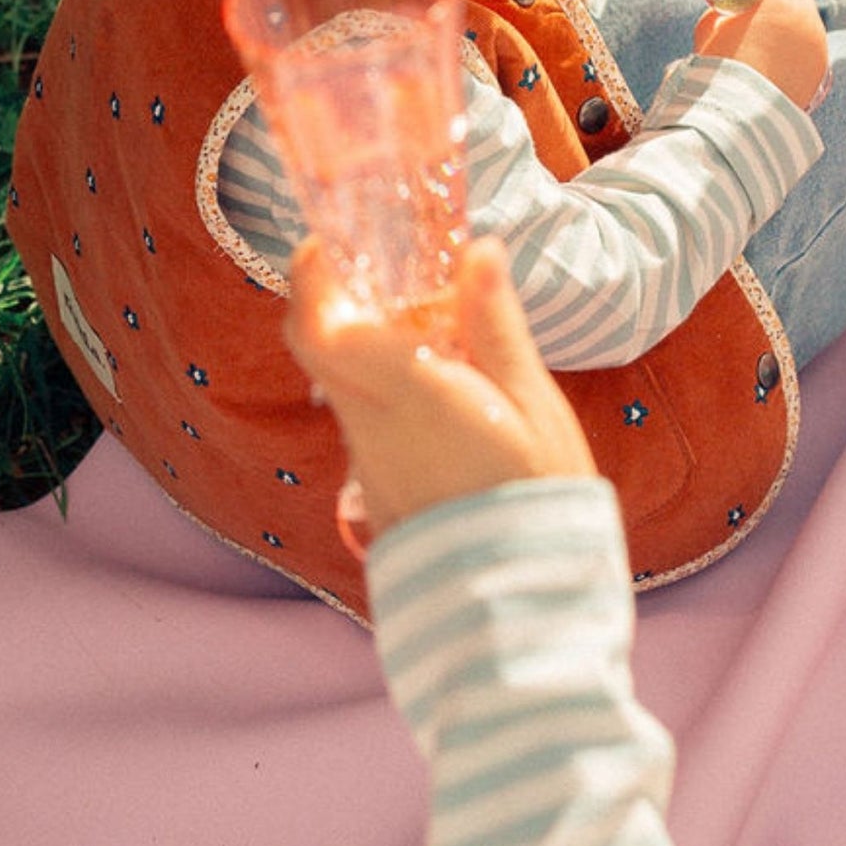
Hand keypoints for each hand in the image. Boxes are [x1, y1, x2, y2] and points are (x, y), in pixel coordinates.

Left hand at [283, 236, 598, 538]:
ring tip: (432, 336)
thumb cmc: (536, 494)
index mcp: (407, 393)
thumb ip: (495, 325)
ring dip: (366, 353)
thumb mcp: (532, 401)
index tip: (324, 246)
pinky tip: (437, 395)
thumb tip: (479, 251)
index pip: (320, 327)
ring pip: (343, 387)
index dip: (310, 281)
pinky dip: (383, 395)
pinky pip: (366, 424)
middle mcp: (370, 426)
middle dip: (338, 305)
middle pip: (319, 350)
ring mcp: (366, 464)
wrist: (522, 599)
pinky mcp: (376, 493)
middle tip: (381, 277)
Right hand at [690, 0, 829, 109]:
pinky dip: (797, 59)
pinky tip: (775, 72)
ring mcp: (819, 44)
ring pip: (806, 27)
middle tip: (758, 28)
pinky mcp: (823, 70)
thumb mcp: (710, 23)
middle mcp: (808, 15)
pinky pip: (810, 53)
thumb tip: (736, 5)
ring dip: (790, 34)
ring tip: (765, 56)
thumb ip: (730, 5)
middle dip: (782, 8)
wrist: (736, 112)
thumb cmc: (719, 64)